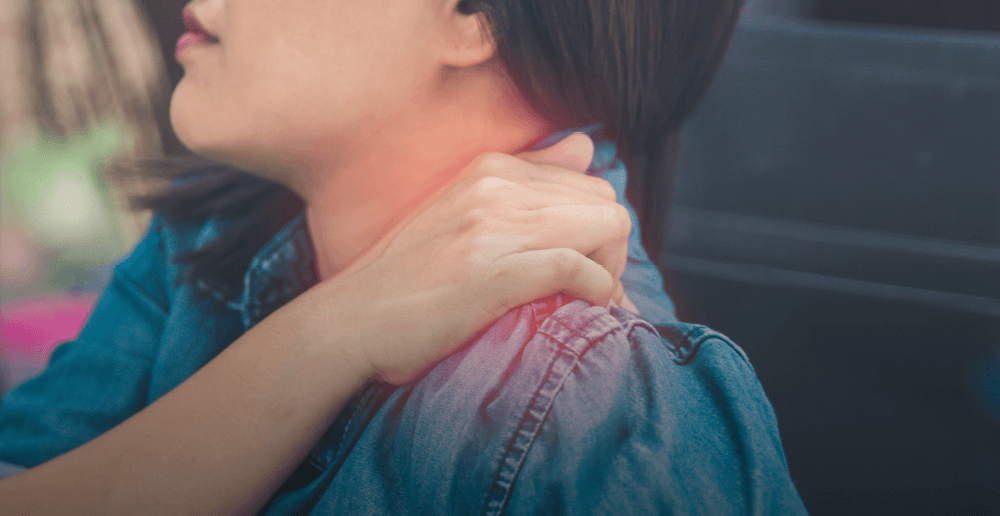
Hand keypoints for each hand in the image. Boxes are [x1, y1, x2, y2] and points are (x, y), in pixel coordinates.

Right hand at [309, 133, 634, 383]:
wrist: (349, 321)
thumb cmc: (407, 277)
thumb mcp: (463, 209)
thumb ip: (526, 176)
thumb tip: (586, 146)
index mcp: (490, 168)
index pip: (588, 183)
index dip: (596, 230)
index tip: (583, 267)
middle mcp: (495, 187)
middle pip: (606, 204)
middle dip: (610, 250)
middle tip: (588, 289)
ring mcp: (492, 228)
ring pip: (604, 228)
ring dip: (610, 272)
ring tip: (587, 302)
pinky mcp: (492, 273)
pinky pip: (577, 267)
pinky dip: (596, 291)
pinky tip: (583, 308)